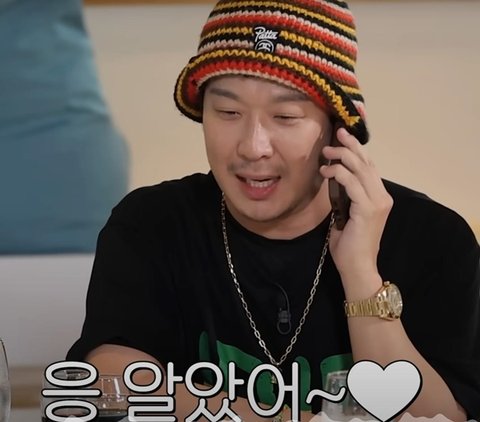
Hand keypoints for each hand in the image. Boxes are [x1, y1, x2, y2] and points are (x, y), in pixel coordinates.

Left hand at [320, 128, 392, 299]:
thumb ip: (345, 196)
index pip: (368, 167)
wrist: (357, 267)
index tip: (343, 137)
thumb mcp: (346, 214)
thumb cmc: (349, 245)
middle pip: (366, 163)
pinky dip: (339, 173)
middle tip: (336, 134)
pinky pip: (352, 183)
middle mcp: (382, 196)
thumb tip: (334, 178)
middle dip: (350, 146)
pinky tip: (326, 170)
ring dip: (342, 157)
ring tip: (326, 152)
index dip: (357, 150)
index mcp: (378, 196)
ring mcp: (378, 202)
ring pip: (360, 169)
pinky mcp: (369, 209)